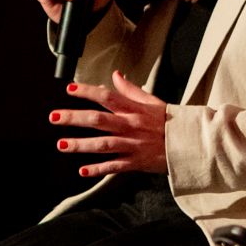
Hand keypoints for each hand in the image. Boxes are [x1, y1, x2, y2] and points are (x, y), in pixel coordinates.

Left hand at [50, 70, 167, 177]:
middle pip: (98, 120)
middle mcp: (131, 126)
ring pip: (103, 145)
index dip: (88, 92)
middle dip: (74, 118)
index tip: (70, 89)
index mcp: (134, 109)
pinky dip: (99, 169)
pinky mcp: (137, 162)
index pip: (107, 97)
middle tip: (54, 117)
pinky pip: (115, 166)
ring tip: (61, 144)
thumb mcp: (152, 102)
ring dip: (81, 145)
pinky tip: (82, 171)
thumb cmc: (170, 122)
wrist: (191, 144)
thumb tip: (115, 75)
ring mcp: (133, 145)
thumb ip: (130, 90)